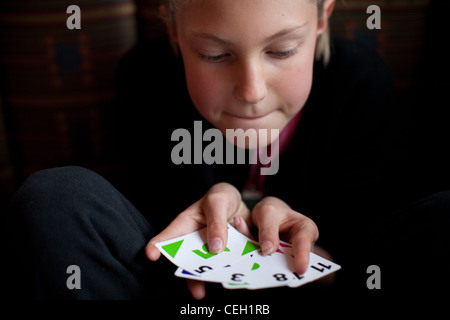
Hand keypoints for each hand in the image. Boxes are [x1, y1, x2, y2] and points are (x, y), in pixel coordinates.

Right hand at [145, 182, 250, 298]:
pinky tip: (246, 257)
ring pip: (211, 267)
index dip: (156, 245)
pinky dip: (240, 262)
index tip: (150, 254)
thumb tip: (215, 249)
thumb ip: (217, 223)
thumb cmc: (222, 197)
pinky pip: (233, 261)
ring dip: (214, 277)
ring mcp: (213, 249)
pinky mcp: (229, 254)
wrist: (240, 203)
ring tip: (205, 291)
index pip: (168, 236)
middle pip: (189, 260)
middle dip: (191, 276)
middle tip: (195, 291)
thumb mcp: (218, 202)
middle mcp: (197, 241)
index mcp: (187, 225)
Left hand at [250, 196, 318, 274]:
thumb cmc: (271, 210)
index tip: (301, 269)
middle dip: (278, 266)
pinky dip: (251, 258)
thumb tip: (268, 250)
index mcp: (305, 230)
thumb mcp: (267, 213)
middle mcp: (299, 247)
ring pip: (274, 264)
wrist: (263, 215)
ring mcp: (286, 257)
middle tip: (266, 269)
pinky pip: (262, 264)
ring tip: (250, 254)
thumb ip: (268, 229)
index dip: (303, 257)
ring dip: (260, 261)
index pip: (303, 244)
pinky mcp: (272, 262)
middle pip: (291, 260)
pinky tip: (243, 247)